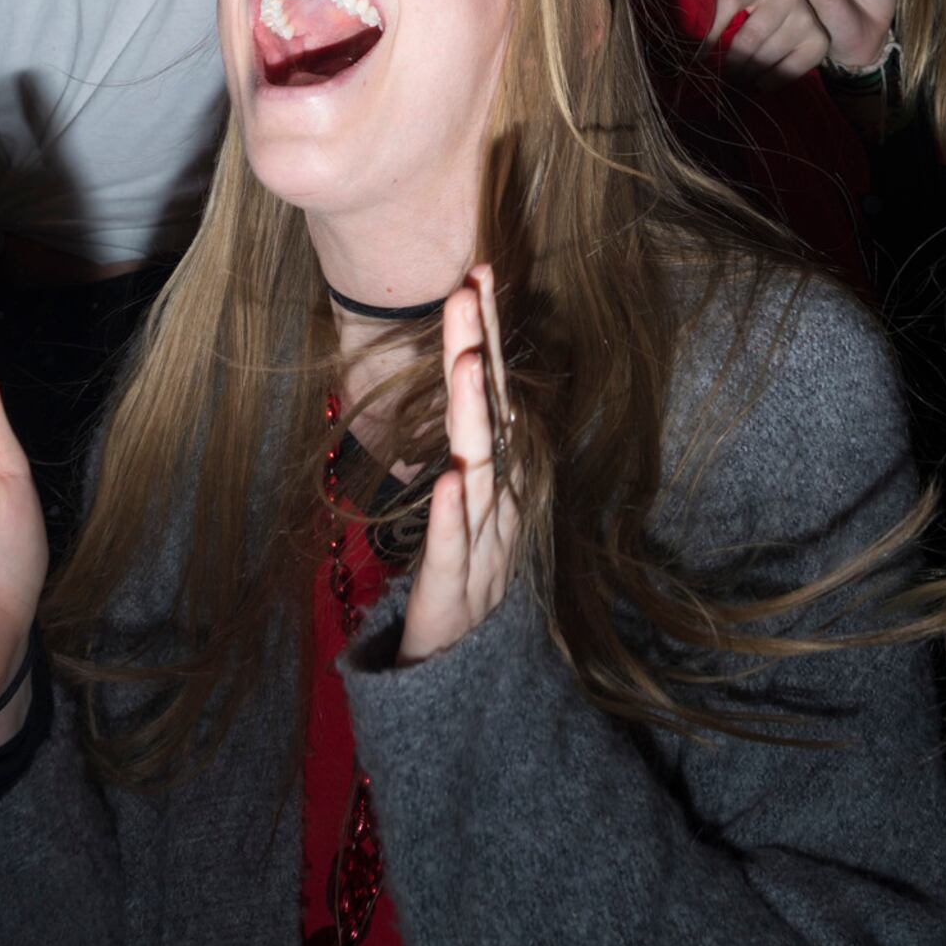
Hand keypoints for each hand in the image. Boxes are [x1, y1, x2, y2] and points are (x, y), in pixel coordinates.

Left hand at [399, 268, 522, 663]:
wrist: (463, 671)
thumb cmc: (462, 578)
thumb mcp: (463, 502)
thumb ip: (469, 445)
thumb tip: (467, 371)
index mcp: (498, 478)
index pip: (493, 394)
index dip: (488, 338)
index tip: (478, 274)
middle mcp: (499, 502)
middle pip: (492, 418)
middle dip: (479, 353)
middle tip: (468, 291)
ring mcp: (485, 544)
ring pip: (480, 471)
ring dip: (471, 416)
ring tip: (461, 363)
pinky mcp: (457, 589)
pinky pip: (456, 545)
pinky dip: (452, 513)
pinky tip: (446, 479)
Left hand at [707, 0, 831, 82]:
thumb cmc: (759, 1)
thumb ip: (720, 12)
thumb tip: (697, 52)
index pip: (730, 0)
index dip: (712, 31)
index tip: (699, 56)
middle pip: (750, 37)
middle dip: (732, 63)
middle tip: (721, 77)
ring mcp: (806, 16)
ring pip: (767, 56)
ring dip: (748, 75)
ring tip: (738, 81)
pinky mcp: (819, 39)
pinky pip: (788, 70)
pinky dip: (770, 81)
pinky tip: (760, 82)